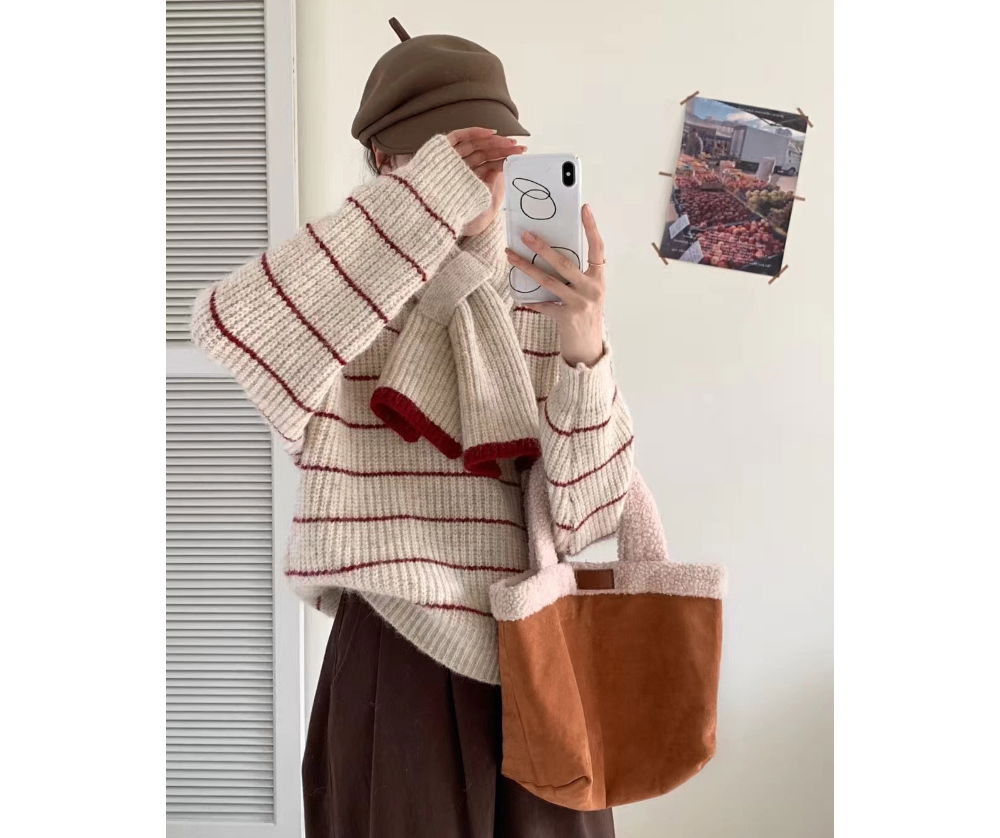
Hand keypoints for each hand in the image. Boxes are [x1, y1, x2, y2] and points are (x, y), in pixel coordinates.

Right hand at [445, 127, 526, 236]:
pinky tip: (491, 133)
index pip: (488, 164)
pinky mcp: (441, 149)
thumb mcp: (478, 205)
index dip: (503, 159)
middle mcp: (461, 167)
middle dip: (503, 149)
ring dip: (494, 141)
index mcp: (469, 179)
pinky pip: (459, 137)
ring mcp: (451, 158)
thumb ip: (489, 190)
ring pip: (475, 144)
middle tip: (520, 148)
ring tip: (510, 141)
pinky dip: (474, 133)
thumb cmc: (453, 215)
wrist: (430, 213)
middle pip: (484, 153)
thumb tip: (502, 174)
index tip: (518, 156)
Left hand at [504, 203, 605, 366]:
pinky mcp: (566, 317)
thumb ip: (576, 276)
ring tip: (511, 255)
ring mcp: (580, 303)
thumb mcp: (588, 293)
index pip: (598, 248)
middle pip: (564, 262)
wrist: (589, 347)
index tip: (584, 208)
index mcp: (599, 278)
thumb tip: (550, 255)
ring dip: (527, 267)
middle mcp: (592, 289)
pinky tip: (520, 296)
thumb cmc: (586, 315)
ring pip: (548, 280)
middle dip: (543, 247)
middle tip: (526, 234)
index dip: (592, 228)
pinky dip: (531, 300)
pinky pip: (543, 304)